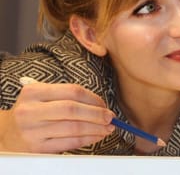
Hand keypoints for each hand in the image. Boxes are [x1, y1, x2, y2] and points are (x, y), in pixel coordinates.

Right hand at [0, 82, 114, 152]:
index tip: (103, 104)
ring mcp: (33, 130)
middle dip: (96, 114)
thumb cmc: (33, 112)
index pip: (72, 91)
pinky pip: (69, 142)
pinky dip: (88, 139)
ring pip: (73, 128)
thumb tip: (99, 105)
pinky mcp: (37, 148)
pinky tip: (96, 136)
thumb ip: (66, 96)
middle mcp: (31, 110)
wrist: (6, 134)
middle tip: (110, 117)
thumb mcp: (41, 97)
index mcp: (34, 92)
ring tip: (107, 128)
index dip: (93, 98)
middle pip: (72, 109)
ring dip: (96, 128)